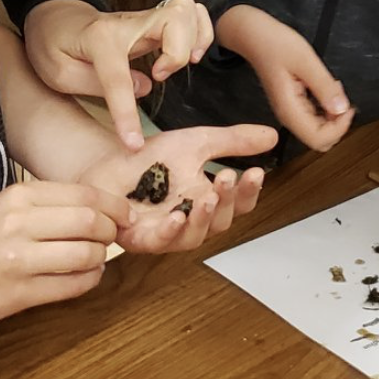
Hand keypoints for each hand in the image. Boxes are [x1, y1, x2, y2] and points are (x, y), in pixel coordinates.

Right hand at [0, 180, 122, 329]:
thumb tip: (100, 208)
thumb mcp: (6, 208)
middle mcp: (20, 223)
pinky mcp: (20, 292)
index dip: (114, 205)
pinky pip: (73, 285)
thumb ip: (48, 205)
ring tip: (95, 258)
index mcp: (19, 197)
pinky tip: (83, 276)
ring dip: (100, 257)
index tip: (126, 214)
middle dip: (111, 230)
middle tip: (113, 237)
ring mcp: (20, 258)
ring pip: (86, 253)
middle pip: (91, 221)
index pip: (84, 194)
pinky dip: (89, 280)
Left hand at [27, 0, 215, 150]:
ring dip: (196, 39)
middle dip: (178, 52)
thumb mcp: (56, 72)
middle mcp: (127, 24)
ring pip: (187, 11)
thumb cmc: (53, 45)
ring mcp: (144, 19)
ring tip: (185, 64)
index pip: (117, 76)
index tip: (133, 144)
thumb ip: (94, 84)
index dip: (126, 113)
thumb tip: (143, 88)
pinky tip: (192, 54)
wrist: (55, 17)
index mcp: (98, 40)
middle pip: (172, 19)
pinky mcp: (156, 22)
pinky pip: (193, 13)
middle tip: (161, 76)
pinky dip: (202, 32)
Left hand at [77, 123, 278, 253]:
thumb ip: (233, 141)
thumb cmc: (149, 158)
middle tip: (227, 177)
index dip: (249, 191)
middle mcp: (191, 221)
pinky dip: (170, 231)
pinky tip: (176, 216)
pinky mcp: (139, 238)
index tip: (256, 171)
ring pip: (194, 237)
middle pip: (221, 222)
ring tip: (207, 196)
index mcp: (207, 200)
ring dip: (203, 218)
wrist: (106, 160)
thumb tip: (272, 136)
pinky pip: (159, 242)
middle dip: (227, 201)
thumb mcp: (196, 142)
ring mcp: (166, 233)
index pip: (238, 203)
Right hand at [218, 6, 352, 149]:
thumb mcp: (305, 61)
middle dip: (338, 125)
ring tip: (332, 88)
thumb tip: (342, 109)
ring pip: (319, 131)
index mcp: (288, 109)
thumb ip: (324, 87)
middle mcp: (288, 116)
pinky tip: (326, 89)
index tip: (348, 107)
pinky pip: (315, 118)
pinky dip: (327, 109)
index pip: (318, 139)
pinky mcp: (293, 105)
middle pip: (319, 140)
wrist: (255, 36)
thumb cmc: (275, 44)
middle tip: (342, 98)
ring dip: (333, 116)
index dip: (339, 128)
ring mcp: (290, 111)